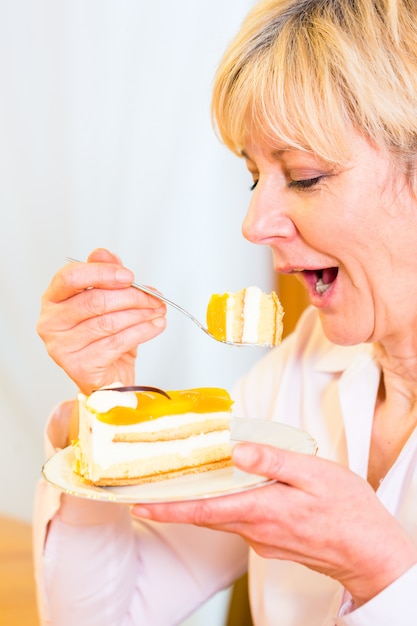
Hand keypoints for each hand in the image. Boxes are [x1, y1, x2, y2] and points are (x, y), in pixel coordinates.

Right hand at [37, 248, 166, 393]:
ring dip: (140, 314)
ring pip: (108, 322)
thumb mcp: (107, 301)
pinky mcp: (79, 366)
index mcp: (53, 299)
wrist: (108, 377)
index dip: (102, 273)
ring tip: (159, 310)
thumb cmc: (104, 337)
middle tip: (155, 296)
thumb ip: (105, 275)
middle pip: (95, 300)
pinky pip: (116, 343)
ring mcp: (61, 346)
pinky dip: (142, 332)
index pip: (70, 277)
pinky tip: (155, 326)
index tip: (130, 276)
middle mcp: (51, 322)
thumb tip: (105, 254)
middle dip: (132, 296)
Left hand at [132, 442, 416, 606]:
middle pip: (204, 515)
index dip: (168, 507)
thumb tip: (237, 449)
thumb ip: (273, 460)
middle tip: (147, 492)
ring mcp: (262, 539)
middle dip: (173, 505)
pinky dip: (223, 508)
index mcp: (262, 509)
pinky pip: (237, 522)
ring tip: (180, 487)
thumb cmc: (346, 511)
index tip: (140, 504)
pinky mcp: (270, 542)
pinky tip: (226, 493)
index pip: (202, 509)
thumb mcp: (314, 473)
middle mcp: (255, 529)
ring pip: (220, 518)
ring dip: (197, 505)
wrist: (367, 550)